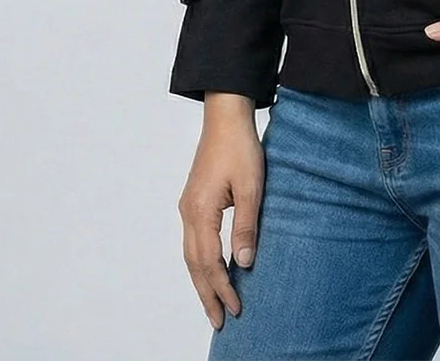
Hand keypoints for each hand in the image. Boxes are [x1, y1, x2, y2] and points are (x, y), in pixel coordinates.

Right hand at [178, 96, 262, 330]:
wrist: (225, 117)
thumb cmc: (239, 147)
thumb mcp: (251, 186)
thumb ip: (246, 225)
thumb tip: (244, 262)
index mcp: (200, 212)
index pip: (210, 262)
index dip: (223, 288)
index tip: (237, 308)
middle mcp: (188, 213)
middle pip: (194, 265)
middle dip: (207, 295)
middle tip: (220, 321)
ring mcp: (188, 207)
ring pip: (191, 255)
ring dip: (202, 281)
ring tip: (214, 304)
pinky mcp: (193, 201)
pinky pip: (194, 241)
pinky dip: (201, 262)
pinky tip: (211, 270)